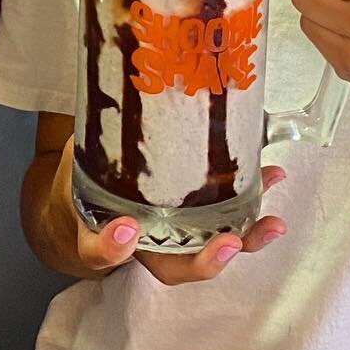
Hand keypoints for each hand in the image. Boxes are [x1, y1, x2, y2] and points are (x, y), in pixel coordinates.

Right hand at [49, 133, 287, 283]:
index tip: (126, 229)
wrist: (85, 196)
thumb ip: (94, 135)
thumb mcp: (78, 154)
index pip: (98, 249)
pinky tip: (271, 179)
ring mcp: (168, 240)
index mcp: (97, 230)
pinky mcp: (192, 226)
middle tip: (228, 243)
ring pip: (205, 254)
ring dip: (243, 241)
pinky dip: (251, 210)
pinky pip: (223, 227)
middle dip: (204, 260)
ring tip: (272, 224)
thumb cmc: (84, 174)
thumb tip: (115, 81)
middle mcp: (138, 246)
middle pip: (170, 268)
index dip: (111, 246)